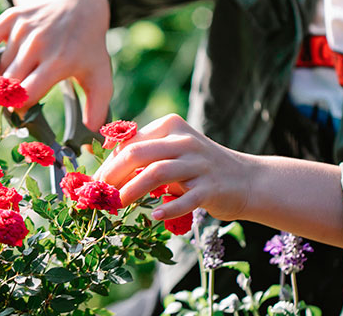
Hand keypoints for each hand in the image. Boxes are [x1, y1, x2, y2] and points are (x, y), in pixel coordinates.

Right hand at [0, 0, 111, 130]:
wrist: (80, 6)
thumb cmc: (89, 48)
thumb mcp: (100, 77)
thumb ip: (98, 110)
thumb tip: (91, 140)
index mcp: (60, 61)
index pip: (26, 95)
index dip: (21, 110)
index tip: (25, 115)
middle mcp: (39, 44)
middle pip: (8, 84)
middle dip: (8, 99)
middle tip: (17, 104)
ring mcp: (24, 29)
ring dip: (0, 82)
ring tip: (13, 87)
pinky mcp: (11, 17)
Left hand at [92, 114, 253, 220]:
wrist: (247, 180)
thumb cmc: (201, 168)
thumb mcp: (174, 153)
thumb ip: (146, 156)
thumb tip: (105, 173)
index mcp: (171, 126)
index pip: (131, 142)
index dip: (109, 163)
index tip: (95, 182)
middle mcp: (185, 141)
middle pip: (138, 153)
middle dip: (113, 174)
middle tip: (100, 194)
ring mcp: (199, 164)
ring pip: (157, 173)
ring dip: (132, 191)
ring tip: (118, 205)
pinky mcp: (211, 187)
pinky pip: (185, 198)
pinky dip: (168, 208)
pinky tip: (155, 216)